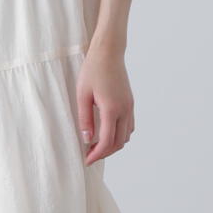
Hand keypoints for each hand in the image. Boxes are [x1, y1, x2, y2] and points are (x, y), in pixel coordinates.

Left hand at [76, 46, 133, 164]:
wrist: (108, 52)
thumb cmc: (92, 70)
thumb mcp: (82, 95)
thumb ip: (85, 119)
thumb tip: (87, 139)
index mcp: (112, 109)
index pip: (107, 141)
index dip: (97, 154)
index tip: (86, 160)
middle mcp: (124, 110)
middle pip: (119, 143)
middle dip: (105, 153)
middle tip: (89, 155)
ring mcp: (130, 106)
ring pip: (126, 136)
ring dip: (113, 145)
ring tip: (97, 146)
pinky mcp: (130, 102)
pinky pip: (129, 126)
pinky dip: (120, 135)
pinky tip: (107, 133)